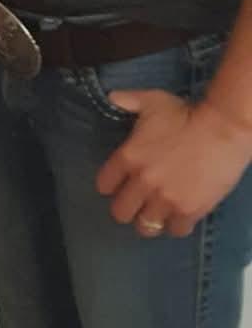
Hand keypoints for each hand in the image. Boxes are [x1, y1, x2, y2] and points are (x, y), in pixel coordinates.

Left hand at [96, 90, 251, 237]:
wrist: (224, 129)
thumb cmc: (187, 114)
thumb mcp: (153, 101)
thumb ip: (129, 100)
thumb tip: (111, 97)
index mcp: (128, 157)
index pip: (104, 186)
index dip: (111, 186)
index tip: (119, 185)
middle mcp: (142, 182)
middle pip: (120, 213)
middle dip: (128, 209)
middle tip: (139, 203)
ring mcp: (165, 199)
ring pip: (146, 226)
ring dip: (151, 220)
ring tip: (158, 213)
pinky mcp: (189, 210)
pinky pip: (175, 230)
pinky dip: (177, 225)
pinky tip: (181, 215)